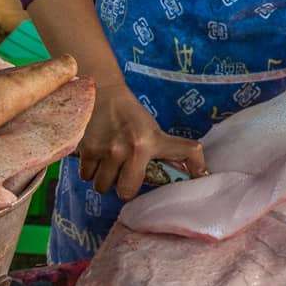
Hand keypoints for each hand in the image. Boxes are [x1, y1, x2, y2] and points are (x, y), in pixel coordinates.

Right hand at [77, 81, 204, 201]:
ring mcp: (106, 151)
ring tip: (109, 164)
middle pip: (125, 192)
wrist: (103, 93)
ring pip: (102, 186)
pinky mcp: (86, 150)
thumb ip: (172, 152)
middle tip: (124, 174)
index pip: (182, 154)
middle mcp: (129, 149)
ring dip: (104, 179)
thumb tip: (199, 174)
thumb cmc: (132, 117)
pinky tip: (96, 158)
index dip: (186, 171)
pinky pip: (86, 176)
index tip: (189, 180)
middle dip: (123, 187)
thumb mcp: (155, 131)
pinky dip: (89, 171)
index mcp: (150, 143)